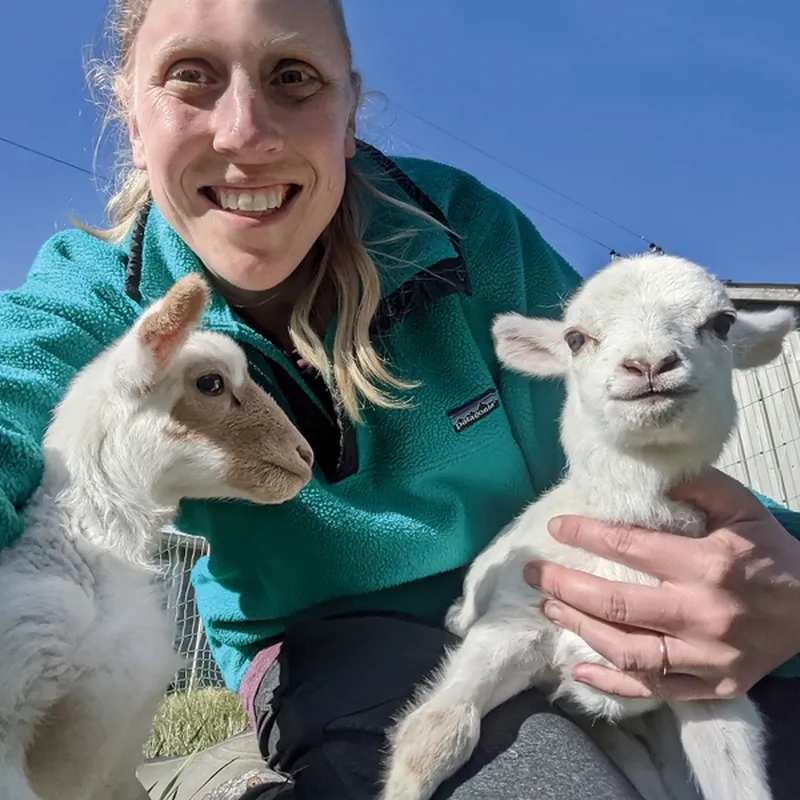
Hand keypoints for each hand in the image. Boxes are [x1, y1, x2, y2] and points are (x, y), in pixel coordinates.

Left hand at [523, 468, 799, 700]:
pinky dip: (612, 684)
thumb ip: (696, 487)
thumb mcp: (742, 508)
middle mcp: (704, 613)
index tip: (557, 529)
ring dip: (580, 629)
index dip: (586, 536)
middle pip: (617, 603)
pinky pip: (653, 690)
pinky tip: (579, 670)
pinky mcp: (712, 685)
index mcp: (708, 564)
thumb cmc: (772, 553)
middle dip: (565, 586)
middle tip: (534, 574)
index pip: (630, 547)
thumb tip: (646, 481)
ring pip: (628, 650)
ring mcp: (707, 656)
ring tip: (549, 607)